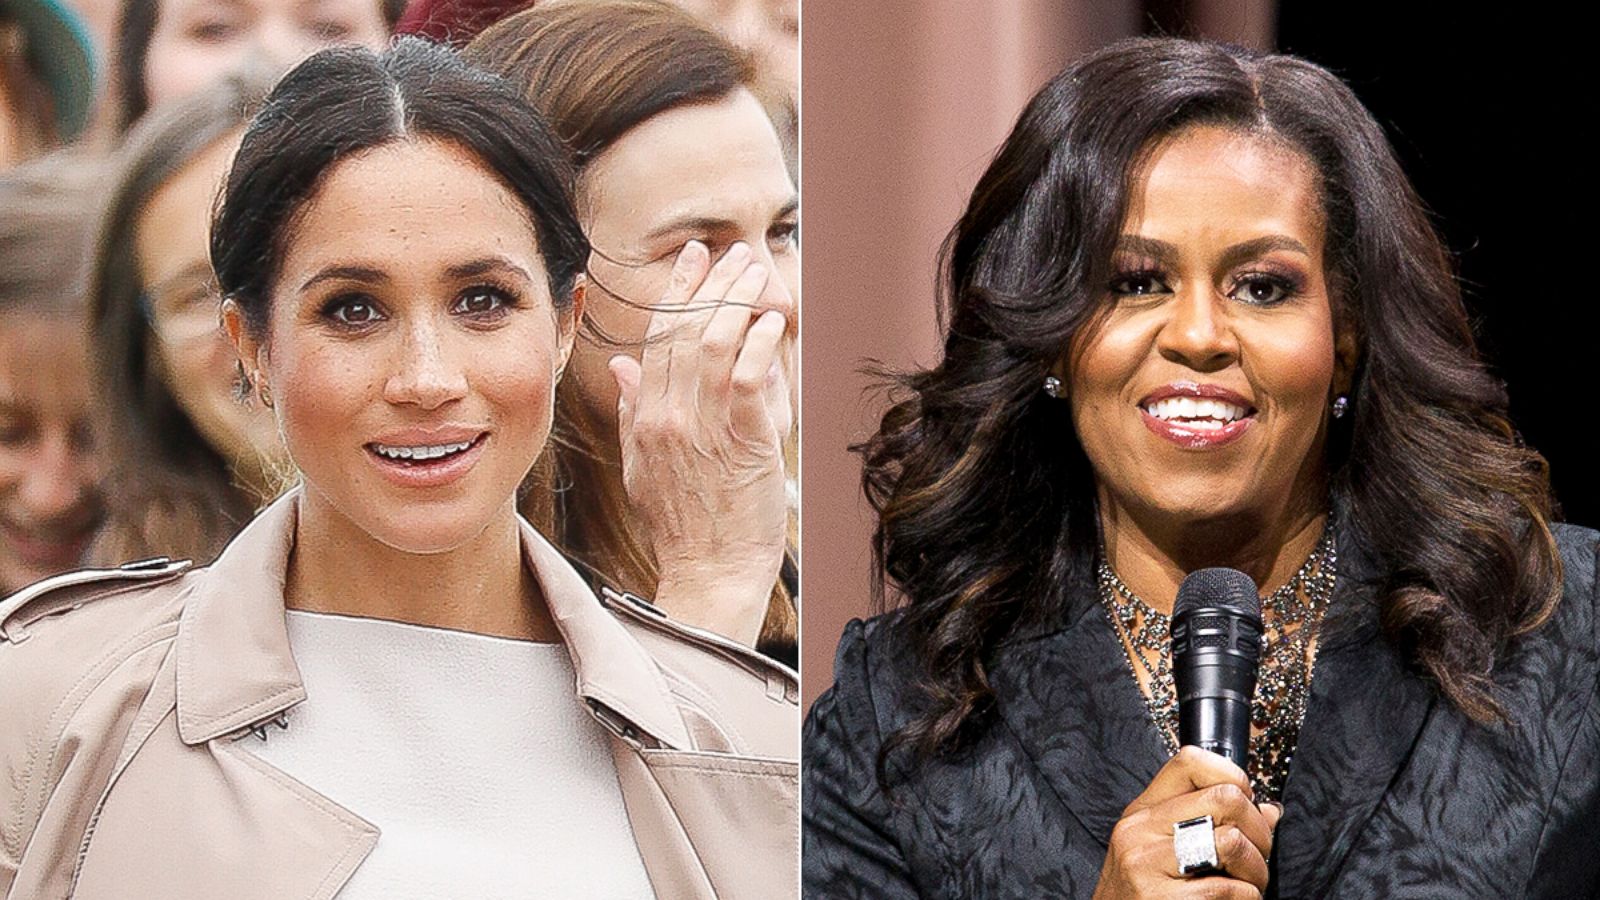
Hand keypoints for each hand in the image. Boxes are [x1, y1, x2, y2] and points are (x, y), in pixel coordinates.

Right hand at [610, 240, 791, 645]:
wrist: (709, 572)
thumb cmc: (684, 525)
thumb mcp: (641, 466)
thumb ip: (633, 410)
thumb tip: (624, 367)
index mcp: (644, 417)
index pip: (657, 338)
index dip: (675, 292)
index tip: (692, 258)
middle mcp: (666, 416)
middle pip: (684, 330)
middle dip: (709, 283)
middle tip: (732, 252)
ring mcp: (701, 427)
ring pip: (712, 343)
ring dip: (735, 301)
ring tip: (756, 274)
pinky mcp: (741, 440)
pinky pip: (745, 376)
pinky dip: (758, 343)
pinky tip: (771, 322)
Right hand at [1092, 747, 1281, 899]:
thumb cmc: (1143, 898)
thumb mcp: (1160, 851)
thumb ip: (1207, 824)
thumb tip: (1268, 811)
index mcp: (1142, 813)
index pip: (1190, 762)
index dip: (1233, 776)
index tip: (1246, 807)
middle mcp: (1140, 831)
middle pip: (1225, 798)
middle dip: (1258, 831)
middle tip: (1256, 856)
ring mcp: (1146, 864)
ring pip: (1231, 841)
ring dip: (1256, 870)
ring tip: (1248, 885)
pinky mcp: (1161, 899)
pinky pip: (1229, 889)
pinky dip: (1246, 898)